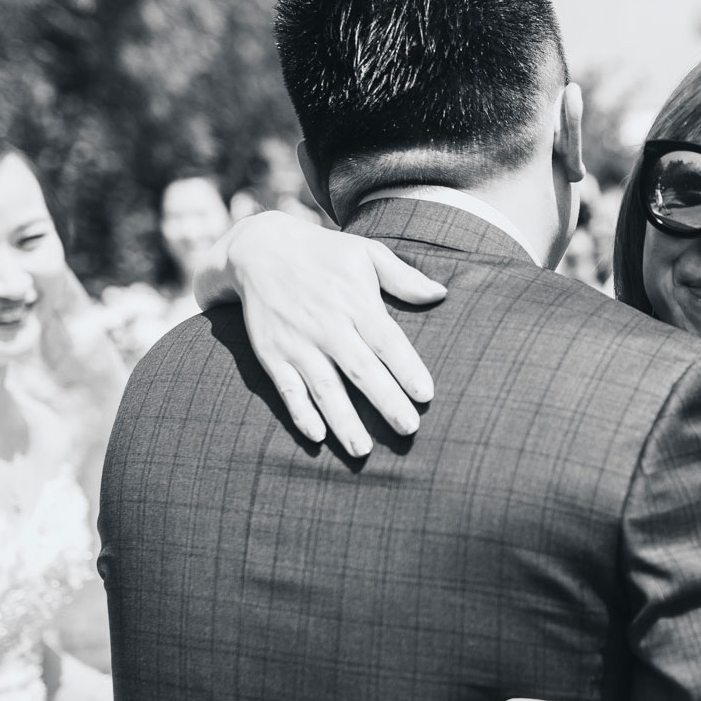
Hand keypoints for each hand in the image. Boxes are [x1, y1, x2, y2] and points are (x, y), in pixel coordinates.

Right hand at [222, 212, 445, 450]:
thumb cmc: (324, 253)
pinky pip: (287, 388)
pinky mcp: (272, 353)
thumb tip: (442, 293)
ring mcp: (297, 342)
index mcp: (355, 302)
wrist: (258, 249)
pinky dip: (300, 412)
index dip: (406, 368)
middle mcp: (327, 325)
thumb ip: (403, 277)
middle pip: (361, 370)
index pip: (386, 341)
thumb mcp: (365, 253)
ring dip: (343, 421)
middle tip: (409, 430)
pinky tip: (317, 436)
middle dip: (386, 402)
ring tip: (363, 451)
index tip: (426, 395)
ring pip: (324, 387)